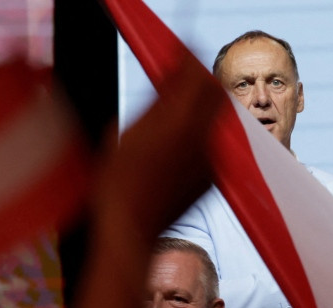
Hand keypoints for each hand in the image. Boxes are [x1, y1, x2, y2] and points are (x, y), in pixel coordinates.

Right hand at [91, 53, 221, 243]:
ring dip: (199, 110)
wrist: (130, 229)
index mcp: (178, 124)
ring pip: (214, 122)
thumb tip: (173, 80)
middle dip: (201, 82)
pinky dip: (198, 136)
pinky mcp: (211, 180)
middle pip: (216, 96)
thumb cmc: (117, 183)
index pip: (198, 77)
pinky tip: (175, 144)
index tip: (179, 54)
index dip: (189, 60)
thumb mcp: (127, 132)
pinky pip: (210, 147)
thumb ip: (157, 103)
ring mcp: (210, 163)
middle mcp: (202, 142)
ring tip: (174, 111)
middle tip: (181, 77)